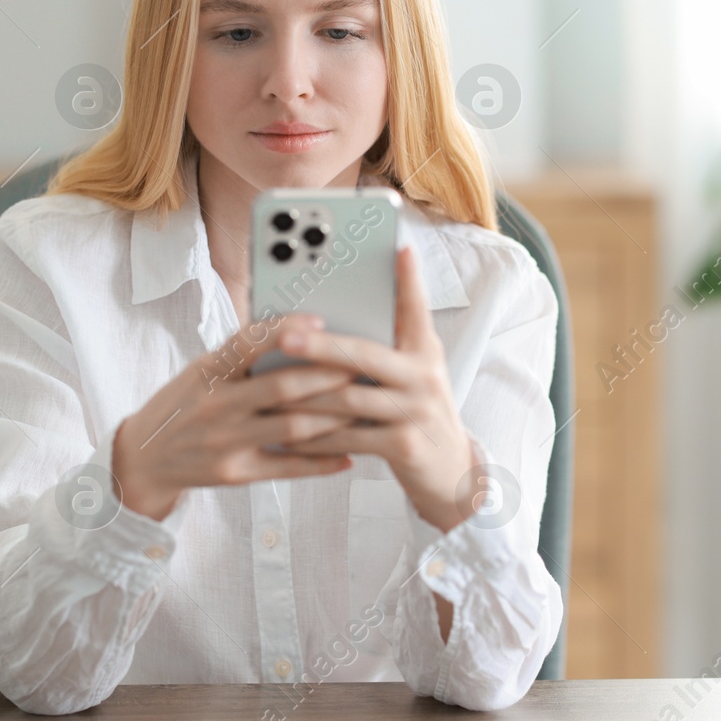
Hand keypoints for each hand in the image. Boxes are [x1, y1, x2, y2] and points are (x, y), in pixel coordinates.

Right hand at [111, 312, 358, 521]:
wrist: (144, 458)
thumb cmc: (183, 404)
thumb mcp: (200, 371)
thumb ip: (239, 356)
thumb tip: (293, 330)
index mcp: (208, 372)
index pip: (249, 342)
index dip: (287, 330)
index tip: (322, 322)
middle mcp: (217, 405)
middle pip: (282, 388)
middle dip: (328, 375)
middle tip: (361, 365)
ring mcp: (226, 442)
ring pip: (292, 429)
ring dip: (333, 417)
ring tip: (362, 405)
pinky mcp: (235, 473)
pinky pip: (286, 468)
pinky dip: (320, 462)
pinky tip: (346, 454)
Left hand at [274, 246, 476, 532]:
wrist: (450, 472)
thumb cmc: (416, 411)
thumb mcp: (413, 371)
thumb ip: (387, 343)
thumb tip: (338, 313)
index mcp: (423, 350)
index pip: (415, 307)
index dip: (408, 278)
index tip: (398, 248)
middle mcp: (424, 376)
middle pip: (366, 355)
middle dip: (321, 345)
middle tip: (285, 338)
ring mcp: (416, 411)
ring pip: (349, 399)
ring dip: (305, 397)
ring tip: (270, 391)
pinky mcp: (405, 446)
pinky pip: (349, 438)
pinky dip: (315, 437)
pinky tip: (288, 434)